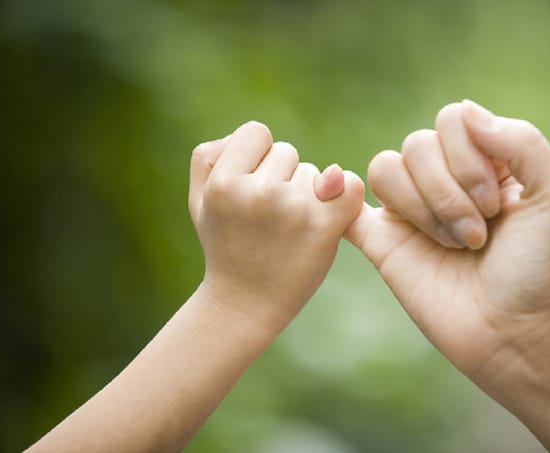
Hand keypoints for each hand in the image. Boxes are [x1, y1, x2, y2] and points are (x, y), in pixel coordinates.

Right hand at [189, 121, 363, 331]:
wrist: (244, 304)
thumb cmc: (224, 244)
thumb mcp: (199, 198)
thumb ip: (210, 154)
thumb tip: (264, 139)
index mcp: (224, 183)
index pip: (256, 132)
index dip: (256, 157)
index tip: (251, 185)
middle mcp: (259, 193)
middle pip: (287, 152)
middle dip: (281, 177)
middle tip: (267, 216)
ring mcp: (293, 210)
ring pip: (316, 172)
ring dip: (307, 194)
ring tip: (287, 229)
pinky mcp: (324, 228)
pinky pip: (350, 186)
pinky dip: (346, 195)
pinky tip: (330, 215)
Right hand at [345, 100, 549, 377]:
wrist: (510, 330)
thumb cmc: (538, 267)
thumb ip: (522, 142)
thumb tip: (464, 112)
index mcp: (482, 159)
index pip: (452, 120)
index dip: (468, 158)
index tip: (496, 207)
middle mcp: (442, 177)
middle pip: (417, 144)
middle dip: (449, 192)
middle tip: (478, 235)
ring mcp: (409, 207)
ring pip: (386, 168)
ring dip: (422, 208)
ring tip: (452, 244)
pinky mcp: (381, 238)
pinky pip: (346, 201)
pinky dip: (340, 193)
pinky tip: (357, 203)